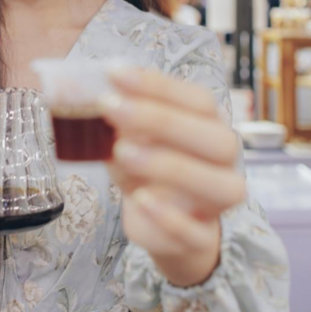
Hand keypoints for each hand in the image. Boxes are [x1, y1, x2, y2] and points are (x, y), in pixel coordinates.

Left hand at [102, 69, 243, 286]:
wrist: (163, 225)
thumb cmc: (146, 169)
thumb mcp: (128, 139)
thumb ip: (117, 120)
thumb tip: (87, 93)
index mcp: (208, 125)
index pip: (197, 100)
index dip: (158, 86)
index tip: (114, 73)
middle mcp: (223, 161)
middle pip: (215, 138)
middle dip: (161, 120)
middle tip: (110, 107)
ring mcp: (216, 203)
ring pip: (220, 186)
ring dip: (171, 165)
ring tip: (122, 151)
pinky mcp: (199, 238)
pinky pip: (195, 231)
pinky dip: (169, 217)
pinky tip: (141, 199)